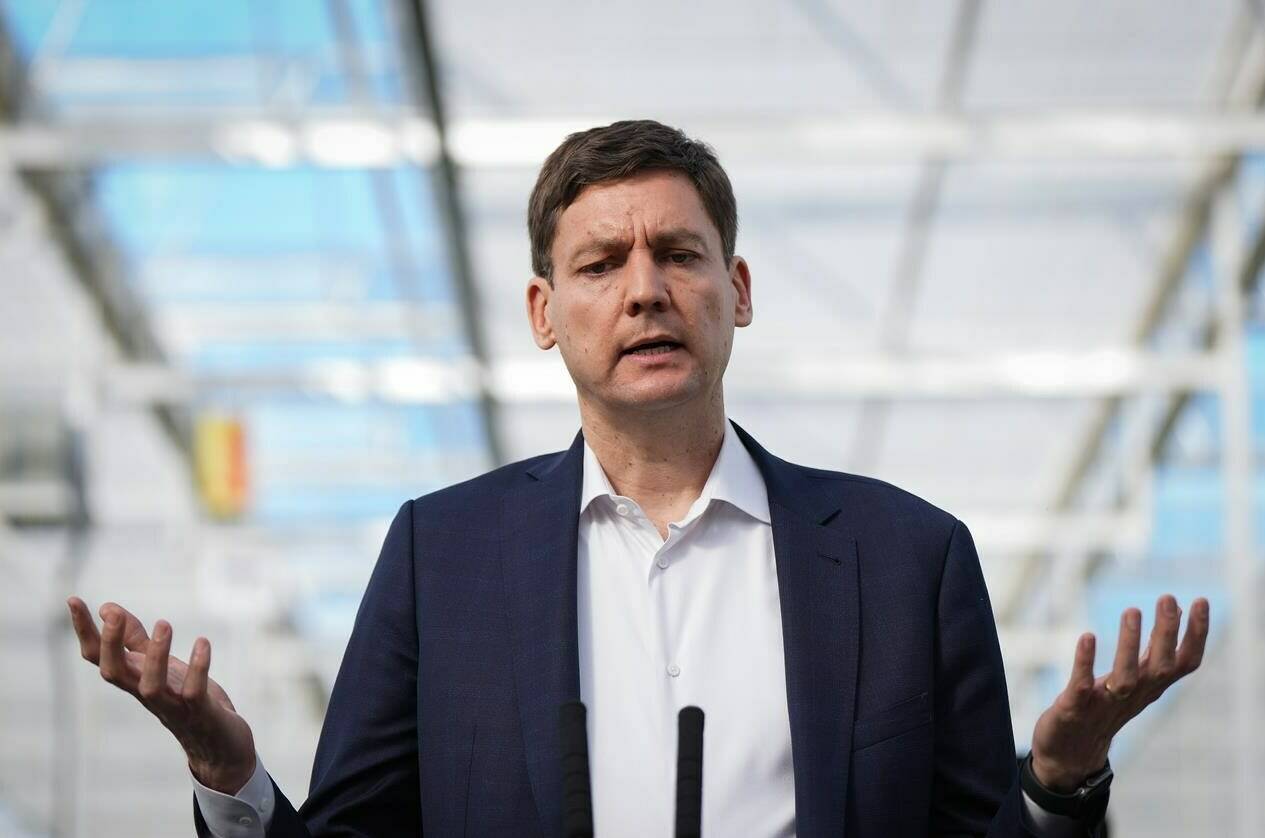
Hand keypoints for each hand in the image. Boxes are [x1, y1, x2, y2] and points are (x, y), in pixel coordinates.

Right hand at [66, 596, 256, 793]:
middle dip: (110, 644)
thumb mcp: (160, 665)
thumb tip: (108, 609)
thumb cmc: (186, 701)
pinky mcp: (200, 713)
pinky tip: (202, 642)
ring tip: (164, 623)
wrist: (220, 746)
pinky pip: (193, 692)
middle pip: (114, 673)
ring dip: (155, 655)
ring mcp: (172, 706)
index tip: (73, 599)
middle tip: (114, 615)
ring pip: (151, 685)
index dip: (84, 631)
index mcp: (134, 679)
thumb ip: (135, 640)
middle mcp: (146, 694)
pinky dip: (198, 668)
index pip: (98, 657)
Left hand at [1029, 594, 1208, 791]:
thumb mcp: (1132, 679)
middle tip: (1167, 597)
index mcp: (1149, 687)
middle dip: (1166, 632)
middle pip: (1160, 666)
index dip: (1196, 635)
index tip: (1200, 601)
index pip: (1183, 662)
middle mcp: (1133, 696)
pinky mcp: (1074, 709)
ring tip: (1132, 610)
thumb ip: (1150, 651)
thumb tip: (1171, 614)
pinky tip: (1088, 637)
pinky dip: (1085, 662)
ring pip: (1126, 677)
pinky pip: (1082, 685)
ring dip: (1130, 644)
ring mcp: (1104, 704)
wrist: (1069, 754)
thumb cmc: (1103, 709)